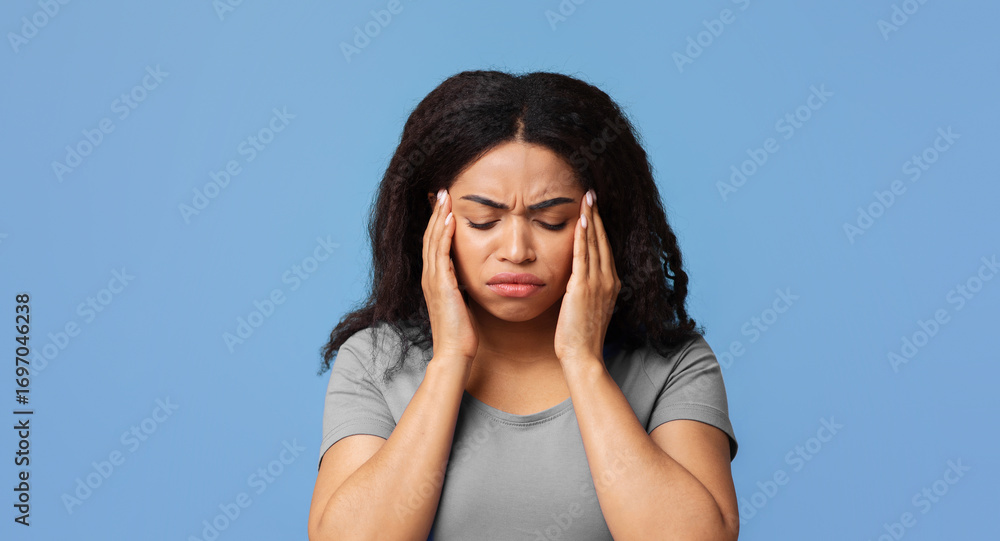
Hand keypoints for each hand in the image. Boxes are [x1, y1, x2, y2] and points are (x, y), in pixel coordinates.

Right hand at [421, 188, 478, 366]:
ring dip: (439, 216)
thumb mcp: (463, 302)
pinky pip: (441, 253)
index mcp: (435, 279)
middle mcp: (430, 276)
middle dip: (436, 212)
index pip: (434, 243)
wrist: (456, 351)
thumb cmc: (462, 331)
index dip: (437, 222)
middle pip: (430, 236)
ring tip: (444, 196)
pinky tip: (450, 218)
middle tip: (441, 190)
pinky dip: (444, 234)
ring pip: (433, 240)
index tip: (444, 203)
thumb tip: (472, 276)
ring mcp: (433, 280)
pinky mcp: (441, 285)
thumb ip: (463, 287)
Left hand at [554, 189, 620, 364]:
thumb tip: (574, 278)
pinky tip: (581, 220)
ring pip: (595, 243)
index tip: (594, 209)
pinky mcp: (583, 288)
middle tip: (591, 194)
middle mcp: (608, 280)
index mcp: (611, 284)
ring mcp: (598, 283)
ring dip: (590, 219)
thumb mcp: (586, 307)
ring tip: (587, 199)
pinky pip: (583, 255)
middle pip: (602, 240)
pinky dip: (583, 236)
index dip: (600, 227)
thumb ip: (583, 289)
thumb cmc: (580, 336)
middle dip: (597, 216)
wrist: (583, 356)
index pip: (605, 249)